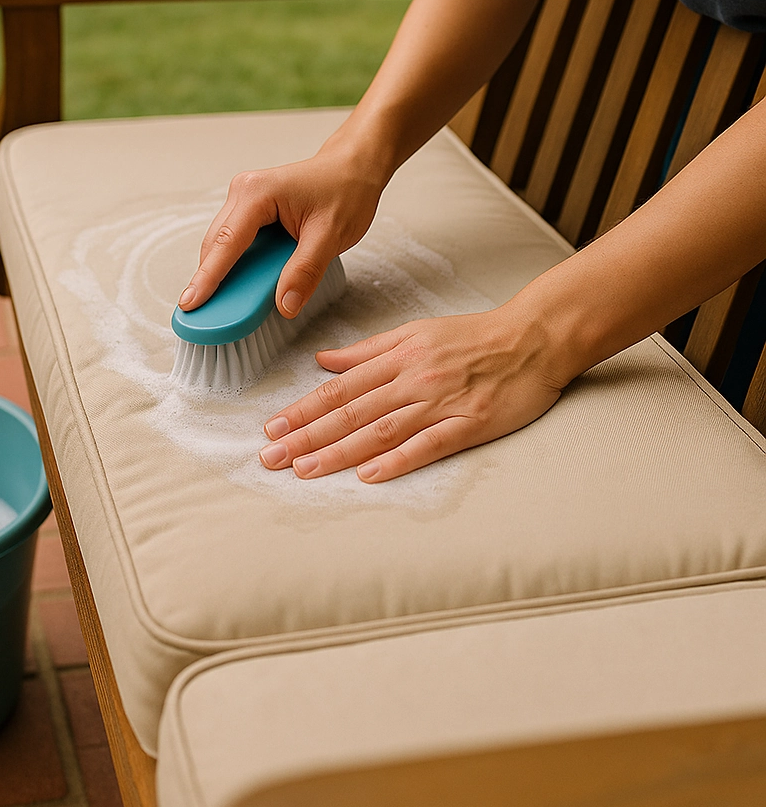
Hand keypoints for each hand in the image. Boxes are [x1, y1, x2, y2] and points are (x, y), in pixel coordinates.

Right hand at [178, 148, 385, 318]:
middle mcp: (243, 193)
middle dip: (209, 281)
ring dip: (223, 274)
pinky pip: (235, 243)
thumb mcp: (331, 235)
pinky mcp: (250, 211)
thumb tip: (285, 305)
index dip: (207, 277)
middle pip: (216, 245)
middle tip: (206, 316)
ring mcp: (244, 201)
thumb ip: (306, 271)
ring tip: (223, 307)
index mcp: (257, 193)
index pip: (226, 243)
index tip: (190, 303)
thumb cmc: (345, 190)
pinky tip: (242, 286)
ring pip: (222, 245)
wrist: (354, 168)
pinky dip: (236, 266)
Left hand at [258, 307, 564, 481]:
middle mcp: (413, 380)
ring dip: (338, 451)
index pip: (340, 389)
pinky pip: (428, 445)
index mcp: (398, 357)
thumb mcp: (415, 331)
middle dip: (307, 436)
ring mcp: (441, 403)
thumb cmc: (474, 336)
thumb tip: (323, 360)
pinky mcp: (470, 424)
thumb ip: (368, 351)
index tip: (273, 428)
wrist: (534, 337)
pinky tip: (368, 474)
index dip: (303, 410)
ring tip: (304, 470)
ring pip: (380, 430)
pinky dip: (397, 460)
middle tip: (271, 457)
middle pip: (351, 412)